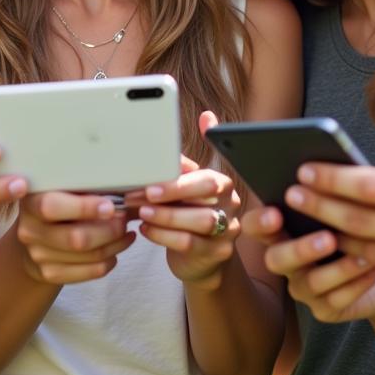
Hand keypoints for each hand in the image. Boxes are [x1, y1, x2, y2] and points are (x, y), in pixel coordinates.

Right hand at [16, 191, 135, 284]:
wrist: (37, 235)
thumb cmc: (61, 203)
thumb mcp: (66, 189)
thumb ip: (88, 188)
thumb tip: (127, 191)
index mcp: (32, 200)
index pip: (53, 207)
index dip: (84, 208)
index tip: (110, 206)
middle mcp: (29, 229)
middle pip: (75, 238)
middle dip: (109, 229)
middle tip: (124, 219)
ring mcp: (37, 255)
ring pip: (86, 256)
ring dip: (114, 245)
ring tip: (125, 233)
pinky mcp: (49, 273)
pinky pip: (88, 272)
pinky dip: (108, 262)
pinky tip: (115, 251)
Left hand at [130, 112, 240, 289]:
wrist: (201, 256)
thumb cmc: (189, 212)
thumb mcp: (188, 185)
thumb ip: (189, 159)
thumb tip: (206, 118)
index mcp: (224, 183)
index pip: (206, 178)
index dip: (178, 182)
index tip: (151, 185)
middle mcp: (232, 205)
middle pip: (207, 197)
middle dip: (172, 196)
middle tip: (143, 197)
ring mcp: (228, 231)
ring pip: (200, 222)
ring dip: (166, 217)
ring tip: (142, 213)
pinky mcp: (218, 253)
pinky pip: (190, 244)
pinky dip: (163, 236)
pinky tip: (146, 229)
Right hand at [244, 206, 374, 321]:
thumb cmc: (358, 225)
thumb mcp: (343, 205)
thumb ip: (327, 193)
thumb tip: (327, 170)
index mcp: (280, 228)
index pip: (253, 226)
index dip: (259, 222)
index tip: (276, 213)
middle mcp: (285, 259)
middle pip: (275, 259)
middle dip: (300, 250)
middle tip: (328, 238)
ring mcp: (302, 287)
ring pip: (309, 283)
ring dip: (339, 269)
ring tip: (364, 256)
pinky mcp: (324, 309)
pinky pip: (334, 301)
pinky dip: (356, 284)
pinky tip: (373, 269)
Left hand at [289, 120, 374, 303]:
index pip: (373, 185)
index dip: (333, 179)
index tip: (305, 170)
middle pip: (362, 219)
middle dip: (320, 207)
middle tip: (289, 195)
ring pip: (372, 251)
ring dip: (336, 236)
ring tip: (308, 221)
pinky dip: (367, 261)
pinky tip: (347, 246)